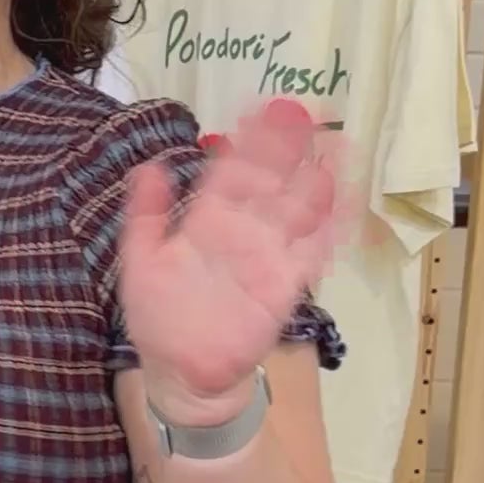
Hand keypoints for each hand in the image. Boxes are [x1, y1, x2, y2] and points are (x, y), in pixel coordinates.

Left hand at [119, 98, 338, 421]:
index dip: (248, 142)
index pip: (231, 173)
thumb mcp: (141, 262)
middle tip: (304, 112)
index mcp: (207, 221)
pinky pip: (309, 254)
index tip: (262, 109)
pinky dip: (327, 230)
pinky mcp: (283, 287)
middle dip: (287, 149)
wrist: (181, 373)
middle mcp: (242, 232)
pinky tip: (342, 203)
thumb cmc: (160, 317)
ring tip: (335, 148)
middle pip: (270, 183)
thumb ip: (145, 217)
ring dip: (315, 182)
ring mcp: (266, 257)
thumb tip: (148, 166)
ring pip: (296, 211)